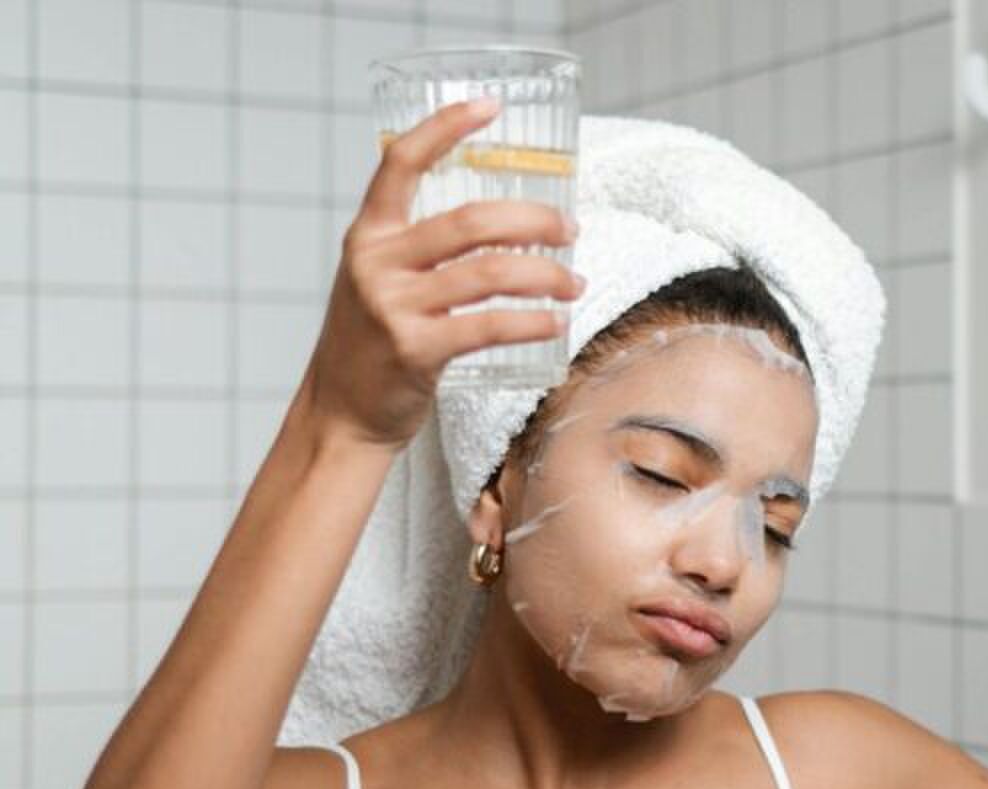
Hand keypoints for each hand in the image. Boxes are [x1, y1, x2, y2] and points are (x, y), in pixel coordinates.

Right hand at [301, 97, 586, 451]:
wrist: (341, 413)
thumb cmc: (372, 342)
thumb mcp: (377, 279)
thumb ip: (420, 249)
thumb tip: (505, 225)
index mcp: (368, 234)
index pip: (401, 161)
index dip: (445, 127)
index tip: (489, 105)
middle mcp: (377, 263)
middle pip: (471, 221)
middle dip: (535, 220)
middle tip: (570, 229)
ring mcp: (393, 307)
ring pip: (491, 273)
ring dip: (547, 275)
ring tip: (575, 283)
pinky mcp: (415, 350)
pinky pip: (490, 326)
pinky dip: (533, 321)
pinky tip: (556, 322)